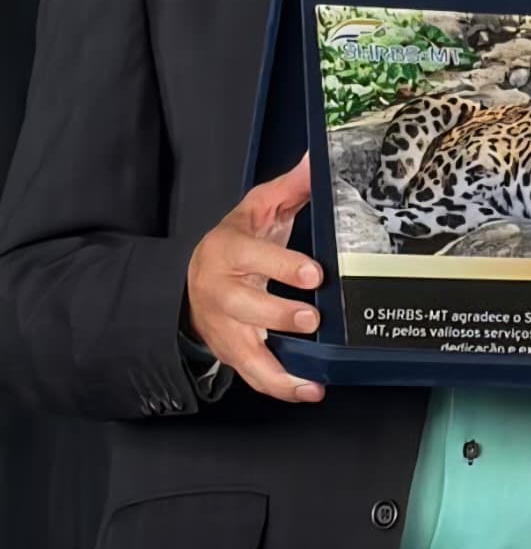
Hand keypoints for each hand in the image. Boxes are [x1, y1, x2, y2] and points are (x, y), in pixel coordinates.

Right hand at [185, 154, 325, 403]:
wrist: (196, 280)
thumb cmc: (236, 242)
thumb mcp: (258, 208)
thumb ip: (289, 186)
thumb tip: (316, 158)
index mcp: (226, 249)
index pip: (251, 255)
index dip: (281, 264)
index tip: (314, 273)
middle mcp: (219, 290)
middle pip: (243, 305)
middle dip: (278, 313)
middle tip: (311, 318)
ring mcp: (224, 326)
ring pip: (244, 348)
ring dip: (277, 362)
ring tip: (310, 372)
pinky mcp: (232, 352)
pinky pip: (253, 375)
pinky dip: (280, 387)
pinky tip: (309, 390)